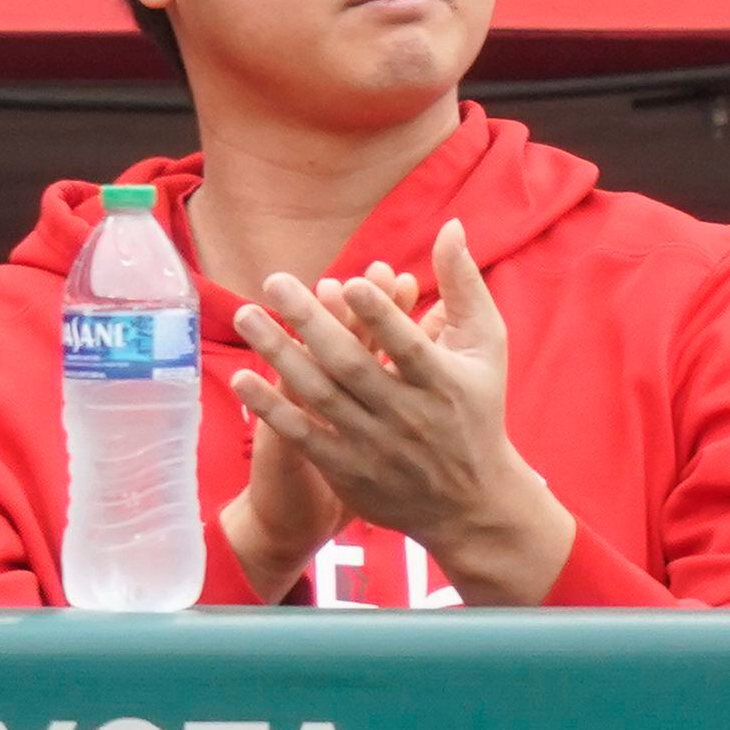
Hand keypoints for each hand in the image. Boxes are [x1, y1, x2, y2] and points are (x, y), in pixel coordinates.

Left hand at [229, 221, 574, 605]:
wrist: (472, 503)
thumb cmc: (478, 410)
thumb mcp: (486, 345)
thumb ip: (464, 284)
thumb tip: (450, 225)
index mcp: (442, 381)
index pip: (407, 345)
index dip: (379, 315)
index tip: (347, 281)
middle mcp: (406, 414)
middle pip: (351, 365)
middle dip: (310, 321)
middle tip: (274, 281)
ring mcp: (374, 445)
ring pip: (320, 395)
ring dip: (280, 354)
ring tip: (246, 316)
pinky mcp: (349, 469)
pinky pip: (304, 435)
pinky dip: (272, 408)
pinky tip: (243, 379)